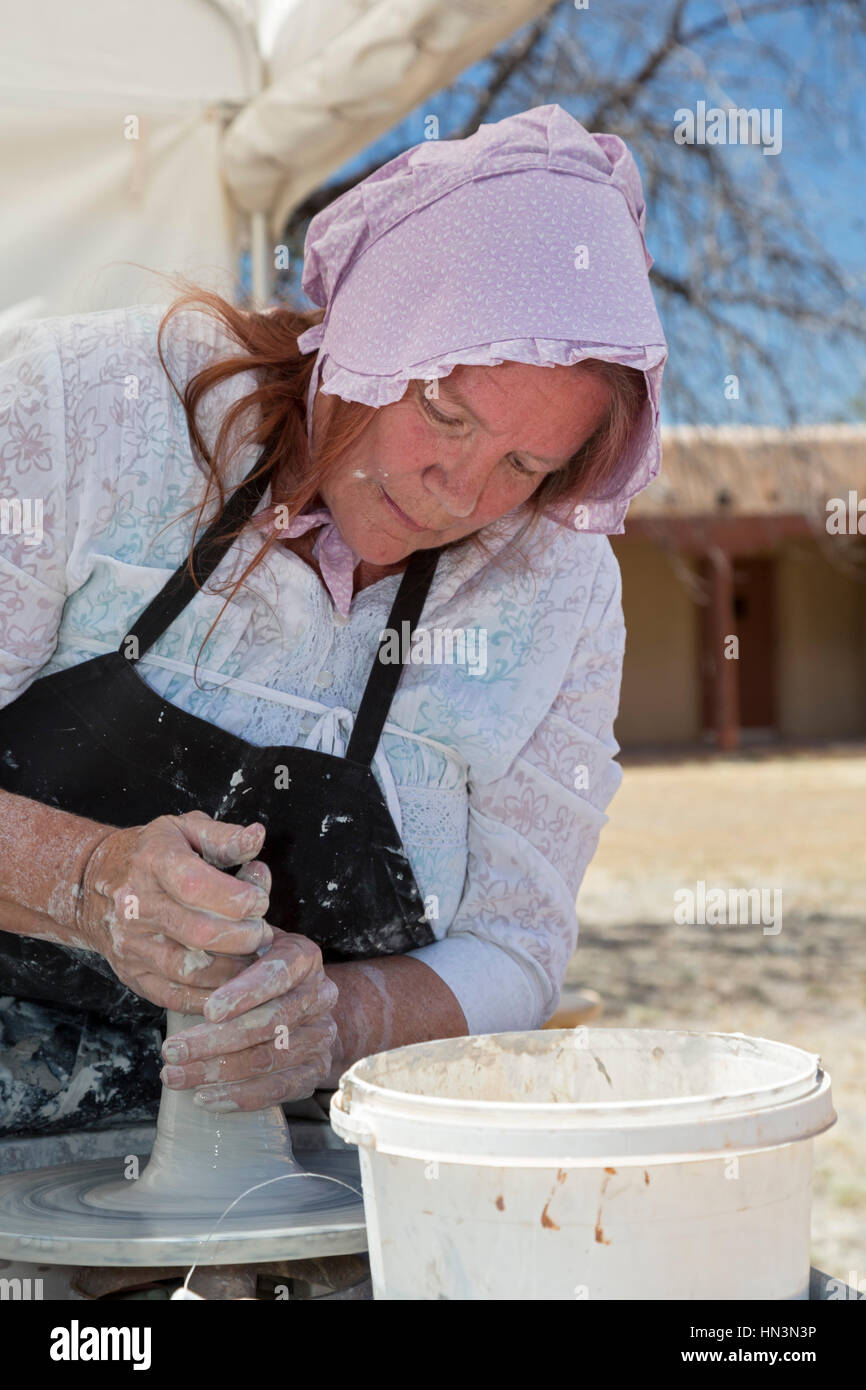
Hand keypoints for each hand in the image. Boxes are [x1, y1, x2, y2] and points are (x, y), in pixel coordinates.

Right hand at [75, 810, 273, 1011]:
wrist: (88, 886)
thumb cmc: (149, 855)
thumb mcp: (182, 830)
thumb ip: (224, 837)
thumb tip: (257, 837)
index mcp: (153, 862)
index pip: (197, 885)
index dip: (237, 897)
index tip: (259, 900)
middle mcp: (137, 906)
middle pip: (199, 933)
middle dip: (245, 936)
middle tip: (264, 931)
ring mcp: (131, 944)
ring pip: (190, 970)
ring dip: (233, 968)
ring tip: (252, 954)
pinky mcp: (131, 973)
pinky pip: (175, 996)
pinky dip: (210, 994)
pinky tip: (231, 981)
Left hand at [159, 927, 339, 1111]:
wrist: (294, 1000)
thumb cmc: (254, 970)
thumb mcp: (240, 951)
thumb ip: (221, 958)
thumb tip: (186, 973)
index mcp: (303, 957)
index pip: (277, 974)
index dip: (244, 994)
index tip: (209, 1011)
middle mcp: (320, 995)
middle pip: (269, 1023)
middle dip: (215, 1040)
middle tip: (172, 1051)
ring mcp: (321, 1035)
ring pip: (268, 1059)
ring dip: (217, 1072)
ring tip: (176, 1076)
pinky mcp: (316, 1069)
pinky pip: (279, 1089)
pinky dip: (240, 1096)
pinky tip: (206, 1098)